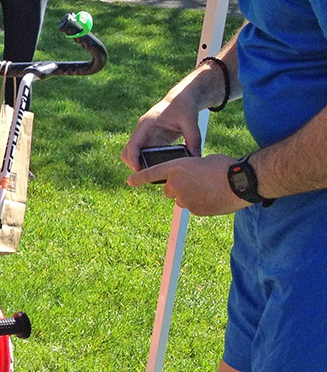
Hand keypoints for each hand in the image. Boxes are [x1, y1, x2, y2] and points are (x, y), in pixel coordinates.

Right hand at [121, 94, 203, 173]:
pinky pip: (143, 155)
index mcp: (146, 124)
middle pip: (127, 152)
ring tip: (154, 174)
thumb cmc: (184, 107)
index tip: (140, 172)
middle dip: (133, 165)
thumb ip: (193, 139)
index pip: (133, 144)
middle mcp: (142, 132)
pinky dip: (147, 163)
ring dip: (139, 165)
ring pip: (133, 155)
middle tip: (148, 175)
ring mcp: (145, 137)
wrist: (181, 99)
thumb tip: (195, 158)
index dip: (133, 159)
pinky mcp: (151, 141)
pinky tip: (160, 169)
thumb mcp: (190, 122)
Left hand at [128, 152, 247, 215]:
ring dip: (191, 196)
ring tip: (209, 189)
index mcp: (176, 168)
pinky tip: (214, 197)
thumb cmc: (225, 166)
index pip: (151, 174)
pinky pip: (194, 207)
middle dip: (178, 188)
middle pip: (169, 190)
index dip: (139, 178)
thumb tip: (187, 180)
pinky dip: (201, 204)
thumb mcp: (202, 160)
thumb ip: (188, 170)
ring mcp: (184, 199)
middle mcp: (175, 185)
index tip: (129, 181)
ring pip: (182, 200)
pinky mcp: (194, 210)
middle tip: (196, 182)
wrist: (241, 182)